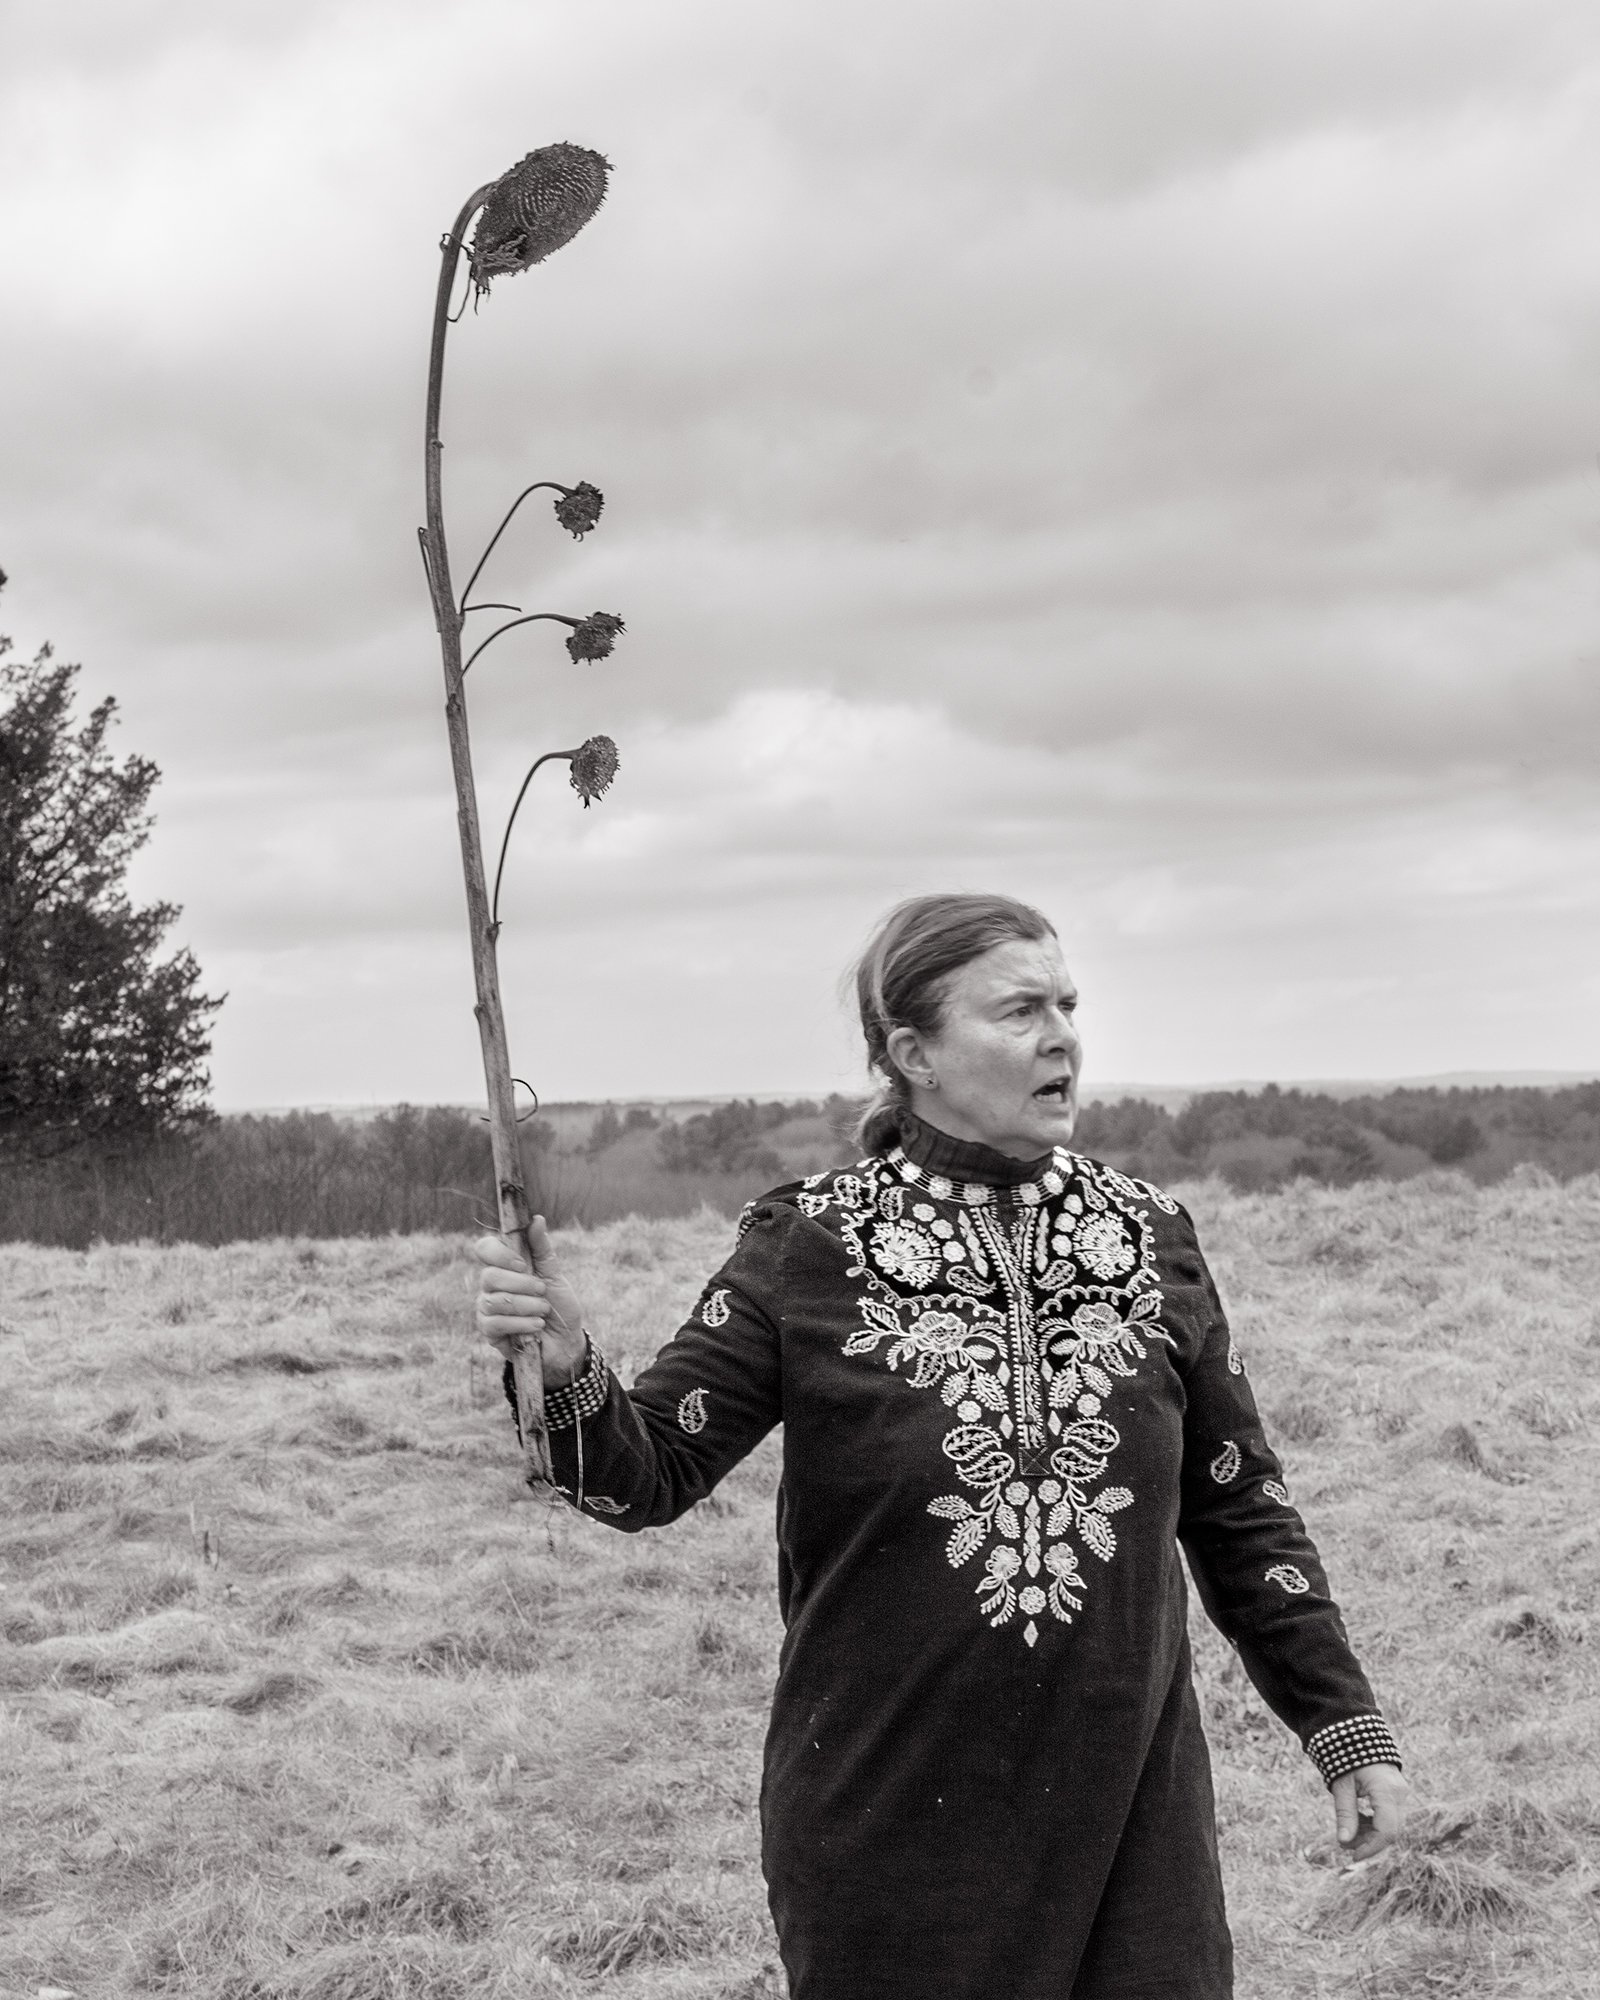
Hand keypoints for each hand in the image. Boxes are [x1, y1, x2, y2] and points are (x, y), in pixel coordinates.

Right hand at [472, 1219, 589, 1388]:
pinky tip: (536, 1327)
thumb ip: (542, 1248)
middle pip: (488, 1276)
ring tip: (543, 1311)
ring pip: (493, 1301)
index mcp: (504, 1267)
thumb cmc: (559, 1306)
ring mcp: (487, 1309)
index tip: (523, 1264)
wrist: (566, 1341)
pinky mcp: (489, 1332)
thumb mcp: (554, 1274)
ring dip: (524, 1305)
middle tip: (542, 1291)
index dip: (500, 1254)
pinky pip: (494, 1323)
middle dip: (521, 1284)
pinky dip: (520, 1323)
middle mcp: (491, 1286)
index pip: (484, 1249)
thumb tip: (536, 1219)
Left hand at [1331, 1763, 1407, 1862]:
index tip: (1352, 1856)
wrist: (1356, 1734)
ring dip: (1371, 1834)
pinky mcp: (1397, 1793)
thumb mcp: (1342, 1785)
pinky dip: (1375, 1823)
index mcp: (1387, 1791)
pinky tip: (1358, 1820)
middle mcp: (1400, 1793)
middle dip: (1369, 1842)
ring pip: (1392, 1825)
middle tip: (1346, 1844)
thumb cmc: (1347, 1757)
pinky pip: (1390, 1816)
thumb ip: (1345, 1814)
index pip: (1386, 1830)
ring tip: (1349, 1831)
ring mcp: (1401, 1793)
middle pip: (1391, 1830)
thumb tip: (1343, 1842)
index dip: (1371, 1848)